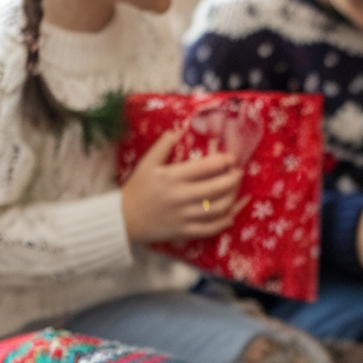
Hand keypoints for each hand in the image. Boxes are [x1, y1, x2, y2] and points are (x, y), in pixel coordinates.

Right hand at [121, 128, 243, 244]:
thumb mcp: (146, 163)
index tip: (231, 158)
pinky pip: (211, 229)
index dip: (223, 162)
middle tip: (238, 173)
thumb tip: (178, 130)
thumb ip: (163, 146)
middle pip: (217, 188)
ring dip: (233, 198)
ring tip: (236, 190)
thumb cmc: (137, 188)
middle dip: (233, 179)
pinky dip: (224, 221)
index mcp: (173, 177)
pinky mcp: (185, 232)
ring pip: (218, 209)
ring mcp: (185, 216)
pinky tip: (231, 214)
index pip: (206, 167)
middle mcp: (181, 197)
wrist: (124, 219)